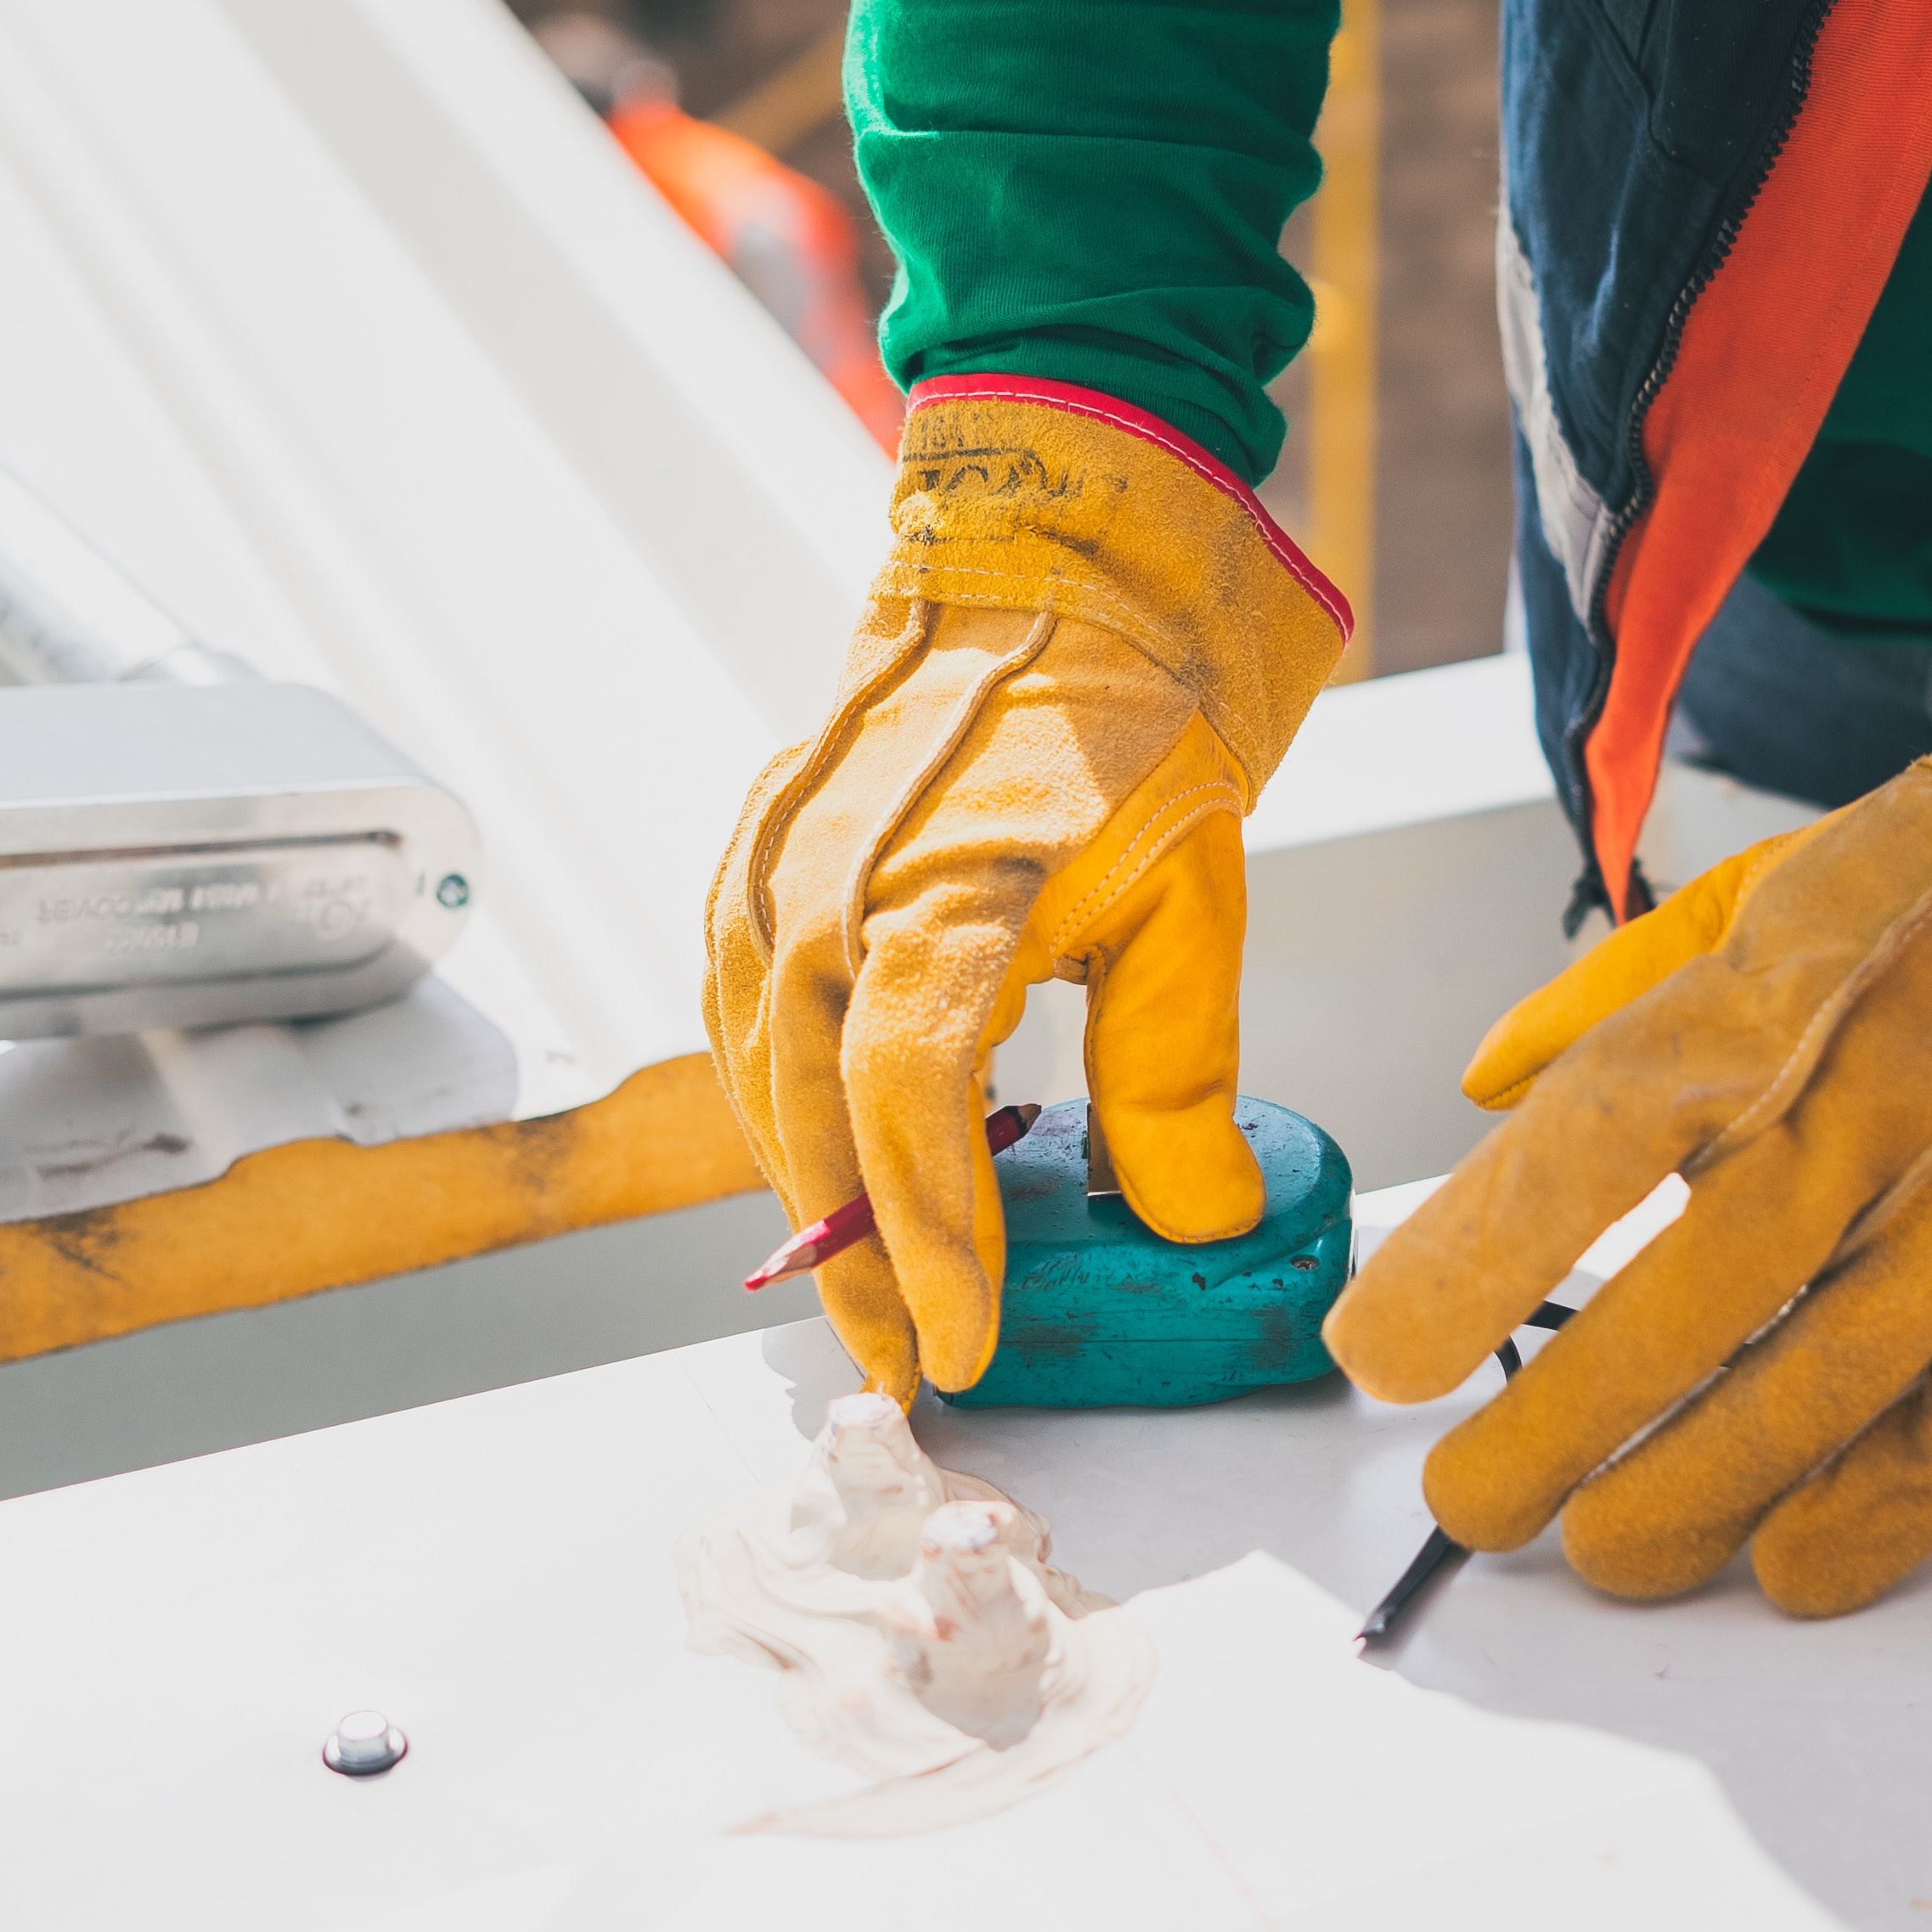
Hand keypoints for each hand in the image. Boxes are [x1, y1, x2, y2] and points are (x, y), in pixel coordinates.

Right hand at [705, 378, 1343, 1395]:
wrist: (1043, 565)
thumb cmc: (1126, 718)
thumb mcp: (1194, 893)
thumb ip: (1180, 1069)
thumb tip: (1198, 1218)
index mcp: (942, 888)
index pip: (911, 1103)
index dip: (932, 1239)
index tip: (964, 1343)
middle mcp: (825, 884)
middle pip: (813, 1121)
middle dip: (860, 1260)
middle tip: (909, 1366)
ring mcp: (768, 868)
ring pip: (757, 1081)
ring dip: (809, 1195)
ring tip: (870, 1293)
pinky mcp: (747, 860)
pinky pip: (733, 1016)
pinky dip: (773, 1107)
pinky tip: (818, 1162)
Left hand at [1325, 628, 1931, 1616]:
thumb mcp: (1768, 882)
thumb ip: (1609, 992)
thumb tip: (1482, 1085)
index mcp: (1774, 992)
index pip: (1594, 1137)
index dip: (1475, 1256)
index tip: (1383, 1349)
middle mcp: (1876, 1099)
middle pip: (1695, 1294)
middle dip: (1566, 1427)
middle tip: (1475, 1502)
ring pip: (1824, 1382)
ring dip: (1699, 1493)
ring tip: (1605, 1552)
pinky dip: (1884, 1513)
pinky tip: (1790, 1566)